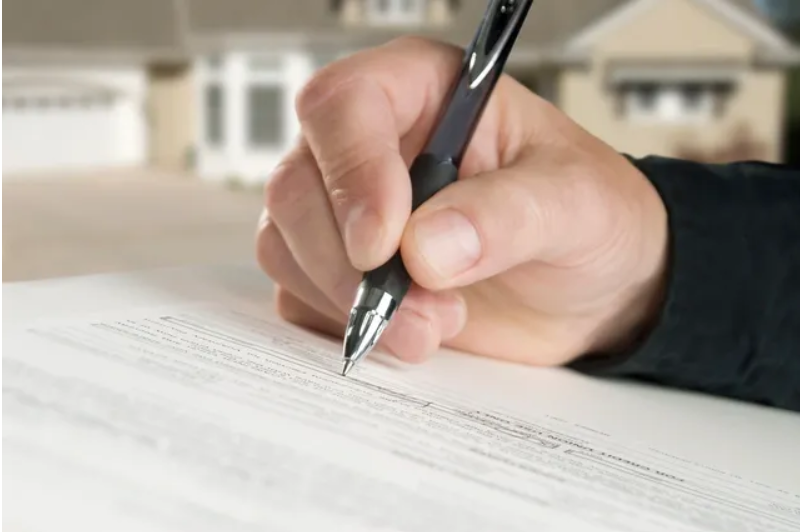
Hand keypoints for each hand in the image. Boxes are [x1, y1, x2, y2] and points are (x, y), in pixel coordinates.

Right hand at [256, 37, 667, 365]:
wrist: (588, 289)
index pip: (344, 105)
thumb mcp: (574, 202)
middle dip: (349, 263)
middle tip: (422, 309)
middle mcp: (370, 147)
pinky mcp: (341, 271)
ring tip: (430, 327)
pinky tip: (402, 333)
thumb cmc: (586, 218)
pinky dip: (338, 324)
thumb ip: (507, 215)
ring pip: (286, 244)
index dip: (353, 172)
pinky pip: (298, 296)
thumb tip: (425, 249)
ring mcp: (346, 212)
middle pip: (298, 185)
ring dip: (347, 301)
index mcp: (422, 93)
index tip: (386, 244)